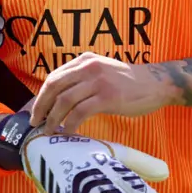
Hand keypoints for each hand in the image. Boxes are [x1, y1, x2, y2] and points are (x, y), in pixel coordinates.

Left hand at [30, 52, 173, 133]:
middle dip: (41, 107)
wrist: (156, 84)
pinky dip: (70, 124)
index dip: (41, 96)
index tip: (36, 111)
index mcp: (85, 60)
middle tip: (36, 123)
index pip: (54, 77)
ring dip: (53, 118)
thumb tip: (57, 101)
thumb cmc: (128, 83)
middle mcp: (88, 67)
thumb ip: (82, 80)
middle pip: (54, 87)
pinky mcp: (108, 97)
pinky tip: (69, 132)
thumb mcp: (102, 72)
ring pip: (64, 101)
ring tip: (49, 131)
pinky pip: (80, 112)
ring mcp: (98, 81)